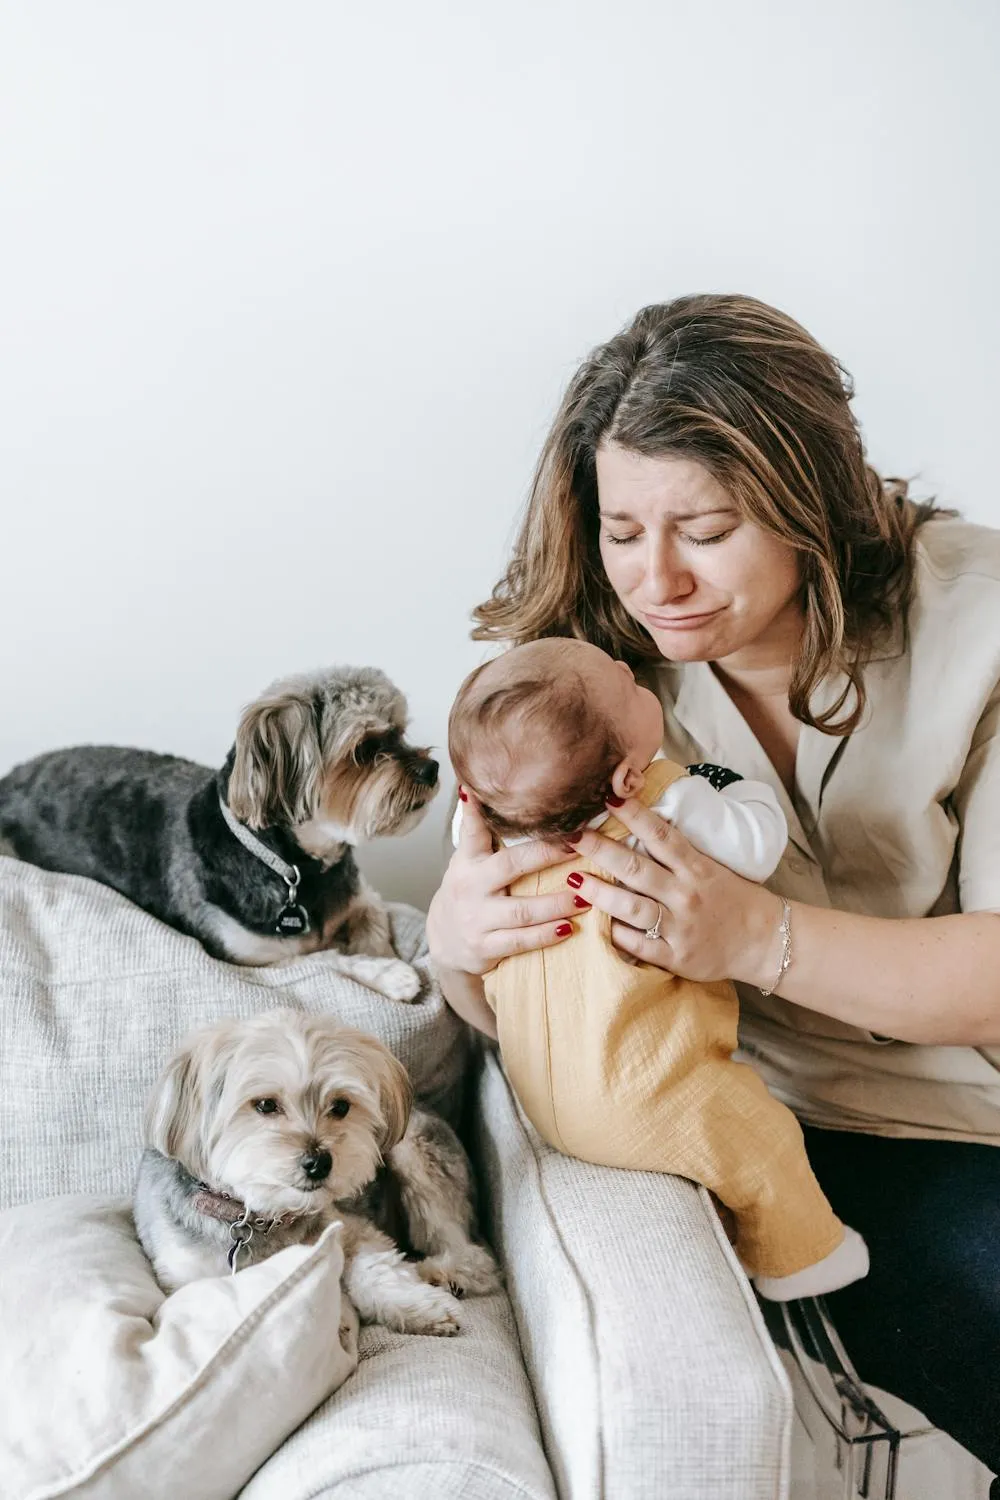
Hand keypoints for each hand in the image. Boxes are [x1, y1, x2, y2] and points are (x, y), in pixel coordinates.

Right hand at [425, 791, 582, 975]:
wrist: (445, 944)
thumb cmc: (469, 894)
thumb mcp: (468, 862)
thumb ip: (483, 835)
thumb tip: (489, 792)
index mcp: (468, 861)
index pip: (472, 831)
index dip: (477, 811)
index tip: (483, 791)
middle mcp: (470, 887)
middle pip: (510, 865)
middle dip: (546, 854)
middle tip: (579, 844)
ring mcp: (477, 918)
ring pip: (522, 910)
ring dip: (557, 903)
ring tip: (586, 896)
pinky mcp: (485, 947)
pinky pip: (521, 941)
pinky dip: (546, 935)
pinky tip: (569, 928)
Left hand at [562, 796, 783, 985]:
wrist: (765, 941)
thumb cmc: (733, 898)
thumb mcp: (711, 866)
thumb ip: (677, 851)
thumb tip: (641, 821)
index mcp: (696, 868)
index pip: (661, 835)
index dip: (634, 815)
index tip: (608, 798)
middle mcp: (686, 895)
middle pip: (637, 869)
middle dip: (601, 850)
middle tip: (572, 834)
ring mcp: (680, 927)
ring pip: (632, 907)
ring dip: (599, 893)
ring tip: (573, 880)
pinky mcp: (676, 957)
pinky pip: (639, 945)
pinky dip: (615, 935)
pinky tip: (594, 924)